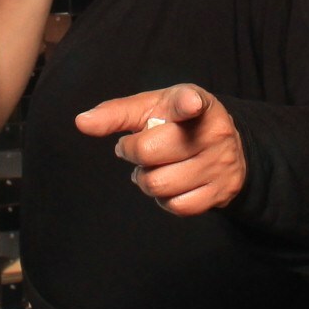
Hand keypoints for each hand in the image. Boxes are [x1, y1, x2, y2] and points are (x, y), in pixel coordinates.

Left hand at [75, 84, 244, 214]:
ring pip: (160, 185)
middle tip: (138, 148)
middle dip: (133, 153)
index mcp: (196, 102)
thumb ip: (116, 113)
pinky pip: (178, 206)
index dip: (187, 103)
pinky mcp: (222, 191)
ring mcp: (220, 164)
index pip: (190, 102)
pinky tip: (171, 183)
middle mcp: (214, 133)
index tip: (189, 103)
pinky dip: (165, 199)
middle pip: (150, 152)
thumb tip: (81, 122)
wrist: (227, 145)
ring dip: (146, 179)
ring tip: (155, 166)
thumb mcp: (152, 107)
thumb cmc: (178, 122)